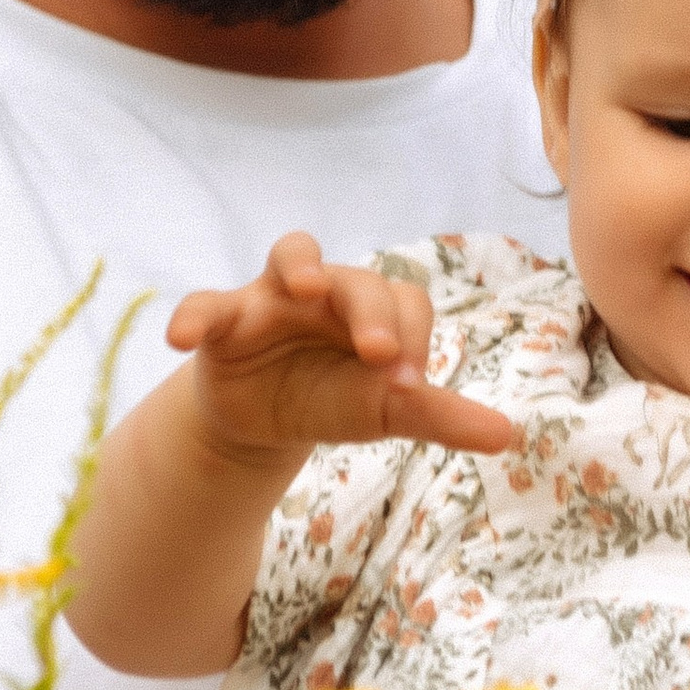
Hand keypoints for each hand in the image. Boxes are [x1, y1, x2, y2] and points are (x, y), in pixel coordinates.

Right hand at [165, 234, 516, 470]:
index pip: (405, 302)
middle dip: (369, 310)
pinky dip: (193, 314)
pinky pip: (206, 304)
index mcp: (375, 308)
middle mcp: (330, 291)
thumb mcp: (386, 411)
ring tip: (300, 286)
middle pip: (354, 277)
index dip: (413, 337)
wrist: (266, 419)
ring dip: (296, 265)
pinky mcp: (224, 320)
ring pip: (288, 255)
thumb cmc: (334, 398)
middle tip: (381, 353)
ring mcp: (274, 298)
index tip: (413, 384)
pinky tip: (182, 337)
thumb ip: (440, 416)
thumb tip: (507, 435)